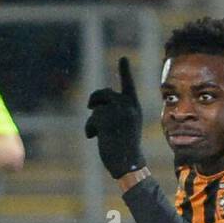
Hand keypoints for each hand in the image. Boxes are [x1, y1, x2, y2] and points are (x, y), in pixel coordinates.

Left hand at [85, 56, 145, 179]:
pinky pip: (91, 119)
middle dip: (95, 99)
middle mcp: (127, 106)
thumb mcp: (125, 126)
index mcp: (134, 107)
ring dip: (93, 119)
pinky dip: (90, 129)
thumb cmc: (126, 147)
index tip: (123, 58)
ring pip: (96, 107)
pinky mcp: (105, 119)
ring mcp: (116, 112)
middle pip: (104, 93)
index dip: (125, 71)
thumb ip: (115, 111)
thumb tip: (95, 103)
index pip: (128, 85)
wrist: (128, 164)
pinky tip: (94, 138)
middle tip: (90, 107)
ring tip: (97, 132)